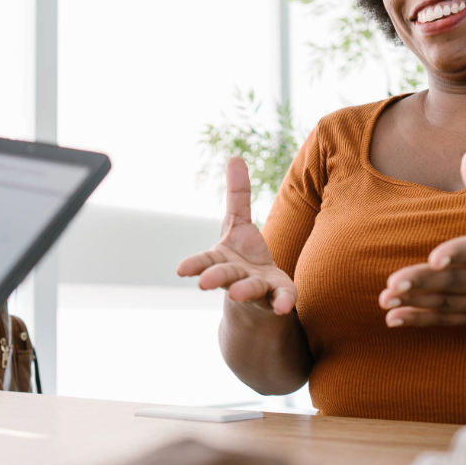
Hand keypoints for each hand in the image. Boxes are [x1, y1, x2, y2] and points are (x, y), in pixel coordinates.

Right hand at [177, 157, 296, 314]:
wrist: (259, 293)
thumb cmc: (243, 253)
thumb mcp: (239, 222)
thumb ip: (237, 194)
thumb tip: (234, 156)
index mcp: (222, 259)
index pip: (206, 261)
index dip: (195, 265)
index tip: (181, 270)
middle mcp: (236, 276)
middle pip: (224, 275)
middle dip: (215, 278)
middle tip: (204, 283)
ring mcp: (256, 288)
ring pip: (249, 288)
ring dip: (243, 290)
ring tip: (237, 293)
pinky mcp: (277, 296)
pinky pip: (281, 300)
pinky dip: (282, 303)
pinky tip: (284, 308)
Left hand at [378, 148, 465, 327]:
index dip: (457, 254)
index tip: (434, 257)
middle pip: (457, 281)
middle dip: (424, 282)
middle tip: (392, 282)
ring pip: (449, 303)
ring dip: (415, 302)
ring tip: (385, 299)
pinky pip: (447, 319)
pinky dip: (420, 320)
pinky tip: (393, 319)